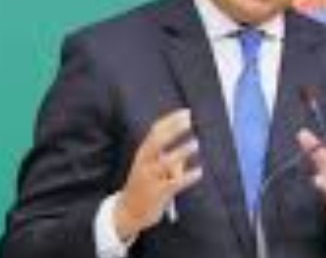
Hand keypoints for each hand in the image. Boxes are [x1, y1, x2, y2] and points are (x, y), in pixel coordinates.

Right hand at [114, 109, 201, 239]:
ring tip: (196, 143)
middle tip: (189, 121)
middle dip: (172, 130)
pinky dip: (188, 177)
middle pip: (157, 141)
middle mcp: (144, 163)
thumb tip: (191, 146)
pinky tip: (198, 172)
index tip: (185, 112)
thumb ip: (172, 158)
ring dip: (181, 151)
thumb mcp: (153, 168)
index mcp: (143, 153)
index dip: (171, 120)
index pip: (155, 131)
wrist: (127, 212)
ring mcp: (150, 178)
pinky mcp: (158, 193)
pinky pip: (175, 183)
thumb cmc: (144, 185)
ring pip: (166, 162)